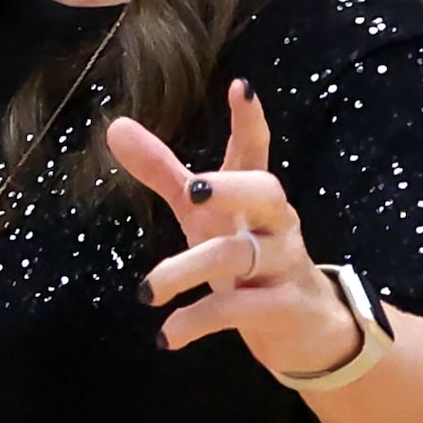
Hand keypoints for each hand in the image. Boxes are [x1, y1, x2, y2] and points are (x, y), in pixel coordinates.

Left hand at [106, 79, 358, 381]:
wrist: (307, 328)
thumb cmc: (248, 260)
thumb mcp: (203, 215)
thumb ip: (164, 173)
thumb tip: (115, 127)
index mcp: (255, 197)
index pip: (255, 151)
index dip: (249, 122)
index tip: (241, 88)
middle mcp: (276, 223)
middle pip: (265, 191)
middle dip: (231, 187)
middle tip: (192, 190)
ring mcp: (284, 264)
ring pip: (238, 256)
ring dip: (187, 271)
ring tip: (146, 292)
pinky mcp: (284, 308)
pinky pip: (240, 310)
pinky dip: (198, 321)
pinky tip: (167, 334)